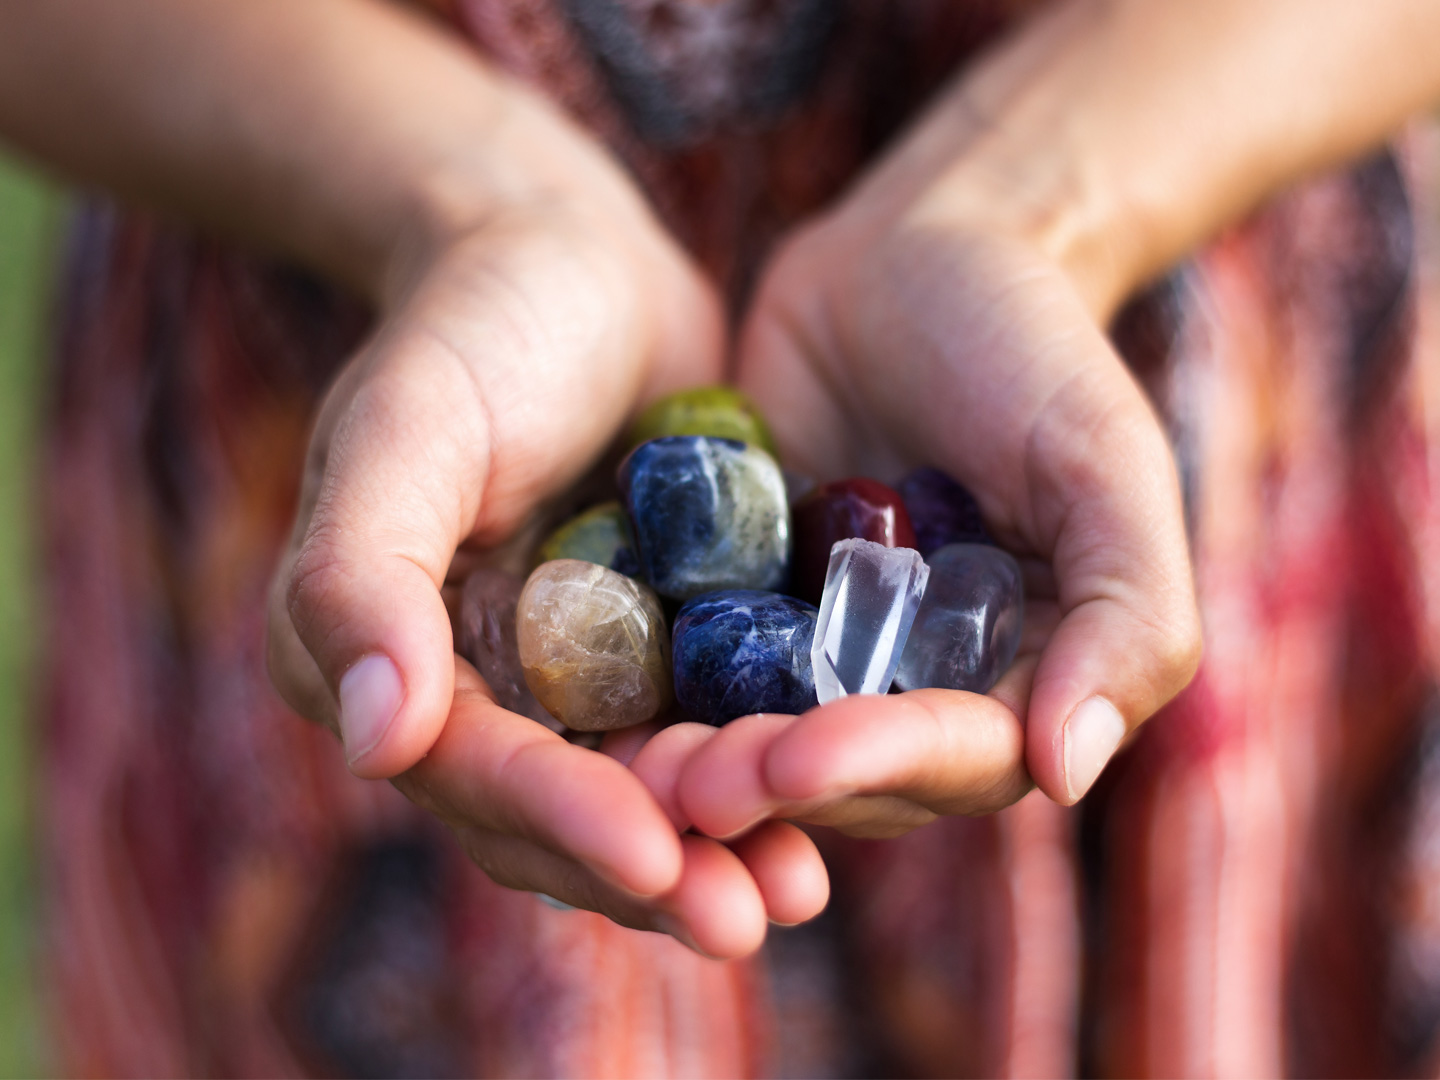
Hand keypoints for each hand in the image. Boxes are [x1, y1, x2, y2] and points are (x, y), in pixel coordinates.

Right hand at [264, 83, 824, 955]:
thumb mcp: (406, 426)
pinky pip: (707, 727)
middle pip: (558, 811)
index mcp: (388, 656)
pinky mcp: (660, 647)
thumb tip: (372, 743)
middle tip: (744, 918)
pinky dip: (761, 774)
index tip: (650, 857)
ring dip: (715, 848)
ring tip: (796, 892)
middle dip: (649, 867)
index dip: (556, 817)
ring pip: (640, 791)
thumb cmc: (474, 324)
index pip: (468, 765)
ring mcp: (575, 674)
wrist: (574, 261)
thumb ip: (364, 576)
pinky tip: (832, 805)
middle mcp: (476, 688)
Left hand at [670, 38, 1202, 839]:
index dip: (884, 767)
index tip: (804, 758)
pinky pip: (689, 660)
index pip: (957, 757)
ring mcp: (814, 649)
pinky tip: (589, 700)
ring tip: (634, 764)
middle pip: (846, 773)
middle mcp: (911, 684)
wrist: (908, 252)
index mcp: (1014, 676)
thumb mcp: (1100, 459)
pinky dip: (648, 687)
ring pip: (756, 734)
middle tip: (693, 781)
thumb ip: (1124, 610)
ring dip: (699, 761)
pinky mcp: (734, 605)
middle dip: (772, 780)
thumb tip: (1068, 772)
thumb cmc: (1027, 345)